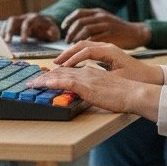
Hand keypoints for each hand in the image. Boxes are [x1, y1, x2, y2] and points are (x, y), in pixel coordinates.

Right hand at [0, 13, 60, 41]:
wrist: (46, 24)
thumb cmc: (50, 29)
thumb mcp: (54, 31)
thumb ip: (54, 33)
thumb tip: (51, 33)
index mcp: (34, 18)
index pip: (27, 22)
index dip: (24, 31)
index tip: (23, 41)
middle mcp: (24, 17)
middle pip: (13, 20)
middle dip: (9, 30)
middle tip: (7, 42)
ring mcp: (18, 21)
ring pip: (7, 22)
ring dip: (4, 32)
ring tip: (2, 43)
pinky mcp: (14, 25)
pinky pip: (6, 26)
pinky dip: (3, 33)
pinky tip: (1, 41)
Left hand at [30, 41, 163, 117]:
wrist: (134, 93)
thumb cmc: (126, 94)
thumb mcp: (108, 89)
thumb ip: (97, 89)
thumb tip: (91, 93)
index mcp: (93, 72)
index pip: (70, 70)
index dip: (57, 72)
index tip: (46, 76)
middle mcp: (87, 71)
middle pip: (62, 70)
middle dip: (46, 75)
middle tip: (33, 79)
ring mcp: (85, 77)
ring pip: (59, 74)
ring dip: (44, 78)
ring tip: (32, 83)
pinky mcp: (85, 85)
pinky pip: (63, 82)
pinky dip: (49, 82)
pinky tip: (40, 84)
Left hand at [60, 7, 149, 47]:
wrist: (136, 33)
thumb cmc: (119, 30)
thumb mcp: (105, 21)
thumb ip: (93, 23)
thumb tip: (75, 32)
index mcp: (98, 12)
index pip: (79, 13)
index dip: (69, 20)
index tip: (64, 28)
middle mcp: (101, 17)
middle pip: (80, 22)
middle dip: (70, 33)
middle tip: (67, 42)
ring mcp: (106, 25)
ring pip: (85, 30)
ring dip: (76, 39)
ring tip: (73, 46)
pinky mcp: (111, 35)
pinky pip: (93, 39)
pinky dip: (86, 45)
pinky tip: (82, 51)